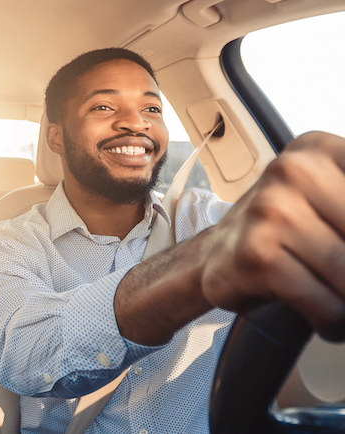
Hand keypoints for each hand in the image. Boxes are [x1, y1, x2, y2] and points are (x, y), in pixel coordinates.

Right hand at [199, 131, 344, 340]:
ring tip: (341, 302)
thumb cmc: (280, 231)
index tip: (342, 240)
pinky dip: (334, 321)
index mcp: (318, 150)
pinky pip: (325, 303)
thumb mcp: (326, 198)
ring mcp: (271, 211)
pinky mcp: (256, 253)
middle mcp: (293, 172)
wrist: (215, 256)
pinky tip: (328, 319)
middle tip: (343, 278)